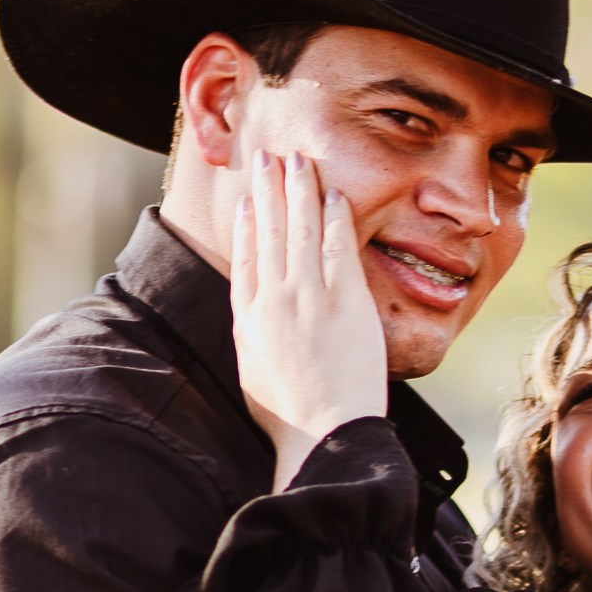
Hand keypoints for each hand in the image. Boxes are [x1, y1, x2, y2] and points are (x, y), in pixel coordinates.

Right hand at [232, 149, 385, 488]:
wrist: (326, 435)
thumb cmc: (290, 417)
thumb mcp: (253, 373)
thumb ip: (251, 337)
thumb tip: (251, 318)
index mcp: (249, 319)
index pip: (246, 256)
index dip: (247, 221)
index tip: (250, 197)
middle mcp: (274, 300)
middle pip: (270, 231)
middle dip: (268, 189)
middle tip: (269, 156)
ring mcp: (309, 298)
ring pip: (301, 229)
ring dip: (299, 189)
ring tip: (299, 160)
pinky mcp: (345, 302)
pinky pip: (338, 247)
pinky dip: (334, 217)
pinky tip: (334, 194)